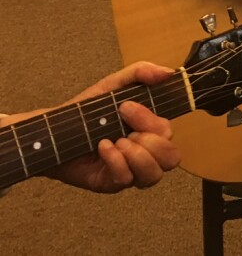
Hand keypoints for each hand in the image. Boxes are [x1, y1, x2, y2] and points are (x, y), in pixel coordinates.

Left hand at [2, 62, 180, 192]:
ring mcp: (131, 170)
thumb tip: (167, 72)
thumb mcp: (114, 84)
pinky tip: (102, 148)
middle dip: (150, 142)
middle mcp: (146, 152)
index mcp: (150, 129)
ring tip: (117, 142)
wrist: (57, 131)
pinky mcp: (112, 183)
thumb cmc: (88, 110)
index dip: (150, 120)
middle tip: (126, 132)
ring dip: (136, 156)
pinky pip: (125, 179)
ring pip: (154, 175)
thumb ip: (141, 72)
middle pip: (171, 157)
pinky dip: (115, 161)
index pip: (168, 131)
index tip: (125, 107)